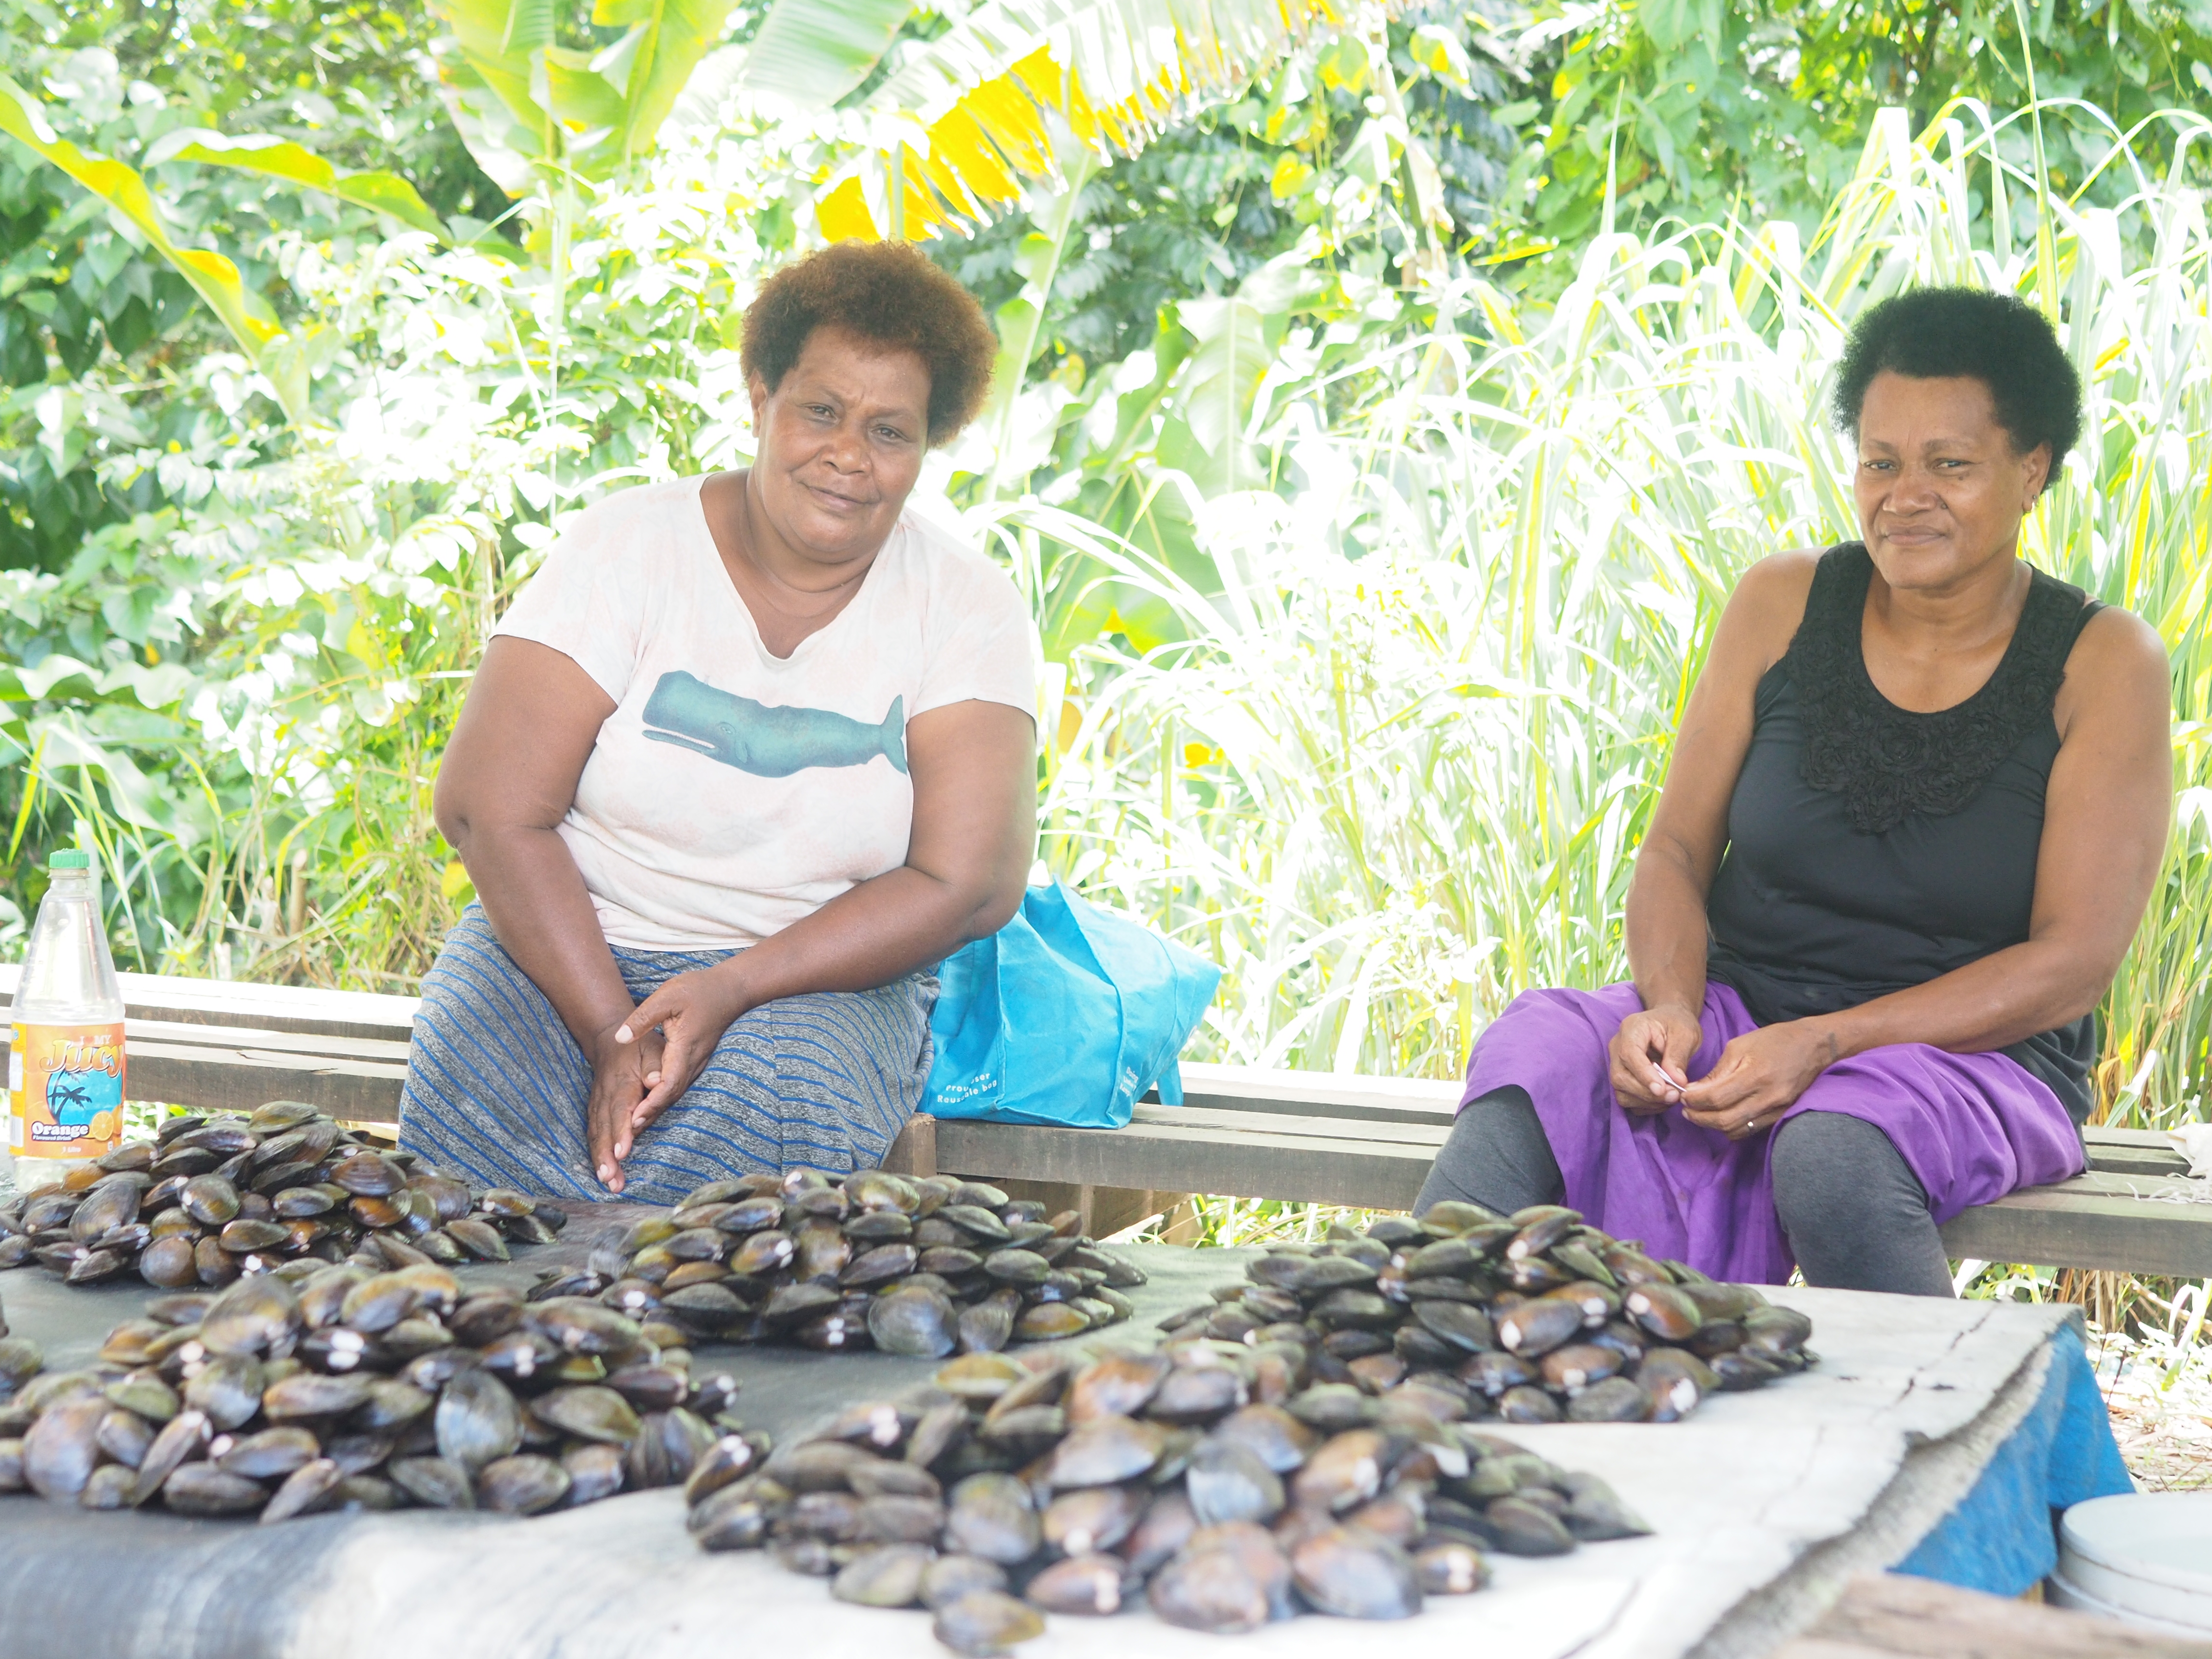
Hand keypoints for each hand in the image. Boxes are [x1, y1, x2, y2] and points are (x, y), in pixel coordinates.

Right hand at [585, 1019, 661, 1192]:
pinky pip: (593, 1133)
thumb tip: (656, 1081)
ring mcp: (597, 1105)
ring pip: (596, 1135)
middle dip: (606, 1156)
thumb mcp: (653, 1048)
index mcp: (622, 1083)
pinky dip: (595, 1153)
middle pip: (604, 1129)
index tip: (622, 1152)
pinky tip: (600, 1172)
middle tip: (611, 1180)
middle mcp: (605, 1097)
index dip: (620, 1132)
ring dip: (600, 1159)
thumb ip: (656, 1065)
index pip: (620, 1110)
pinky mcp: (595, 1111)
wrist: (608, 1039)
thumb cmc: (640, 1047)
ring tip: (607, 1182)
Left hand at [615, 964, 749, 1144]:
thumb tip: (619, 1038)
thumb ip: (643, 1018)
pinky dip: (662, 1100)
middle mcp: (693, 1061)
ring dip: (655, 1111)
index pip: (668, 1083)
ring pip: (674, 1093)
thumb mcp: (667, 996)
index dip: (650, 1103)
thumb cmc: (699, 989)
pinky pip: (678, 1086)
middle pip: (670, 1095)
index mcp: (685, 1047)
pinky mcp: (695, 1062)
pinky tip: (648, 1106)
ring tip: (632, 1128)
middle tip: (627, 1134)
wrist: (731, 990)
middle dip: (649, 1115)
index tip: (633, 1119)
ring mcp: (696, 1063)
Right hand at [1608, 1002, 1702, 1113]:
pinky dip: (1645, 1105)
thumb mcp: (1685, 1034)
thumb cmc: (1677, 1024)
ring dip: (1647, 1101)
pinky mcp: (1622, 1078)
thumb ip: (1678, 1056)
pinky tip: (1663, 1100)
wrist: (1670, 1023)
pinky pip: (1627, 1099)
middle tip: (1674, 1095)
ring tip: (1672, 1097)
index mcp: (1631, 1029)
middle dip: (1647, 1092)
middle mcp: (1617, 1046)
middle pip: (1620, 1076)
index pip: (1629, 1054)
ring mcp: (1616, 1063)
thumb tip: (1676, 1082)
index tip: (1662, 1090)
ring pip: (1621, 1091)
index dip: (1643, 1074)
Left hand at [1678, 1019, 1839, 1139]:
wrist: (1813, 1046)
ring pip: (1737, 1130)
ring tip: (1700, 1114)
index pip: (1716, 1098)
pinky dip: (1732, 1127)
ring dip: (1713, 1125)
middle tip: (1686, 1109)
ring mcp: (1777, 1110)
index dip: (1694, 1100)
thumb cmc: (1774, 1040)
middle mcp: (1768, 1097)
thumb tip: (1694, 1091)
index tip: (1683, 1096)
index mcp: (1755, 1075)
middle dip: (1699, 1117)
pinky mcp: (1781, 1116)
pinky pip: (1751, 1130)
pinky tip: (1722, 1117)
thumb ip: (1717, 1072)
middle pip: (1724, 1120)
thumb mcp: (1739, 1046)